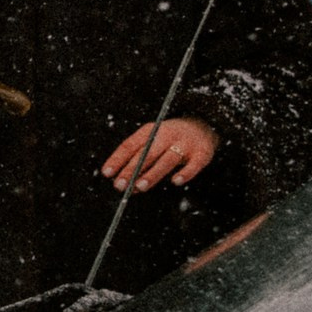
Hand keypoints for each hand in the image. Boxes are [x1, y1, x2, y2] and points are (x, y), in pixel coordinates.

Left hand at [102, 117, 220, 191]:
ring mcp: (184, 144)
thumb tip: (124, 183)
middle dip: (131, 170)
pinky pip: (194, 165)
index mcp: (150, 131)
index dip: (117, 159)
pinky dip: (185, 173)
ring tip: (140, 186)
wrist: (204, 125)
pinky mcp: (202, 153)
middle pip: (146, 154)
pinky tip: (175, 181)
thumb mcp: (152, 141)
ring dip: (152, 174)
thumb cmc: (171, 138)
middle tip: (120, 184)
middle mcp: (166, 135)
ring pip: (166, 160)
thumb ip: (139, 161)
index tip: (107, 173)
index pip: (130, 145)